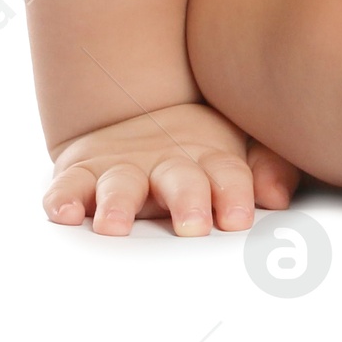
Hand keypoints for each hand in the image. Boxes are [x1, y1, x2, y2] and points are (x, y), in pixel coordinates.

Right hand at [44, 100, 298, 235]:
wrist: (137, 115)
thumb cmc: (199, 153)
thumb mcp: (238, 153)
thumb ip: (267, 168)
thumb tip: (279, 195)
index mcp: (208, 159)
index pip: (227, 173)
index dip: (234, 192)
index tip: (239, 218)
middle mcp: (164, 162)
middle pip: (179, 179)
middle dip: (186, 200)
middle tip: (194, 226)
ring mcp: (121, 168)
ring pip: (120, 184)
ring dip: (118, 204)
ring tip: (115, 226)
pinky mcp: (82, 173)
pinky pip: (67, 186)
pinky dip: (62, 198)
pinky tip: (63, 213)